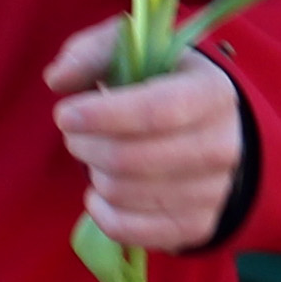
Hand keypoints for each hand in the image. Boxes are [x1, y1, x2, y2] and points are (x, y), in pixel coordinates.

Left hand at [45, 22, 245, 252]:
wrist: (213, 127)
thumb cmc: (164, 83)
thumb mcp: (135, 49)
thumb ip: (92, 51)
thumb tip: (58, 78)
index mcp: (212, 93)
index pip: (155, 112)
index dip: (102, 116)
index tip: (64, 114)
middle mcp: (222, 145)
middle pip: (131, 159)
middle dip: (85, 145)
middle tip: (74, 133)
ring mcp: (215, 192)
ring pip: (125, 194)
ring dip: (94, 175)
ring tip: (95, 156)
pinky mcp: (198, 226)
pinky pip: (131, 232)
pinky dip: (102, 214)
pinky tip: (99, 194)